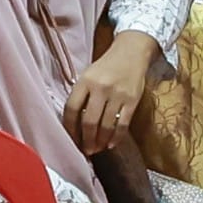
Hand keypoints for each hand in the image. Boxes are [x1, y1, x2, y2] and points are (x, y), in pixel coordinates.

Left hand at [59, 43, 150, 158]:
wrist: (131, 53)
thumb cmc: (106, 67)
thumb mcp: (88, 75)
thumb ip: (81, 96)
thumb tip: (74, 124)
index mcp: (85, 81)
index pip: (72, 109)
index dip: (70, 128)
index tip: (71, 139)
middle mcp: (100, 88)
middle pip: (89, 121)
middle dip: (86, 140)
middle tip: (85, 150)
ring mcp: (117, 94)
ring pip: (106, 126)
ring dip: (100, 142)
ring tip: (97, 148)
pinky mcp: (132, 100)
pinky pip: (123, 124)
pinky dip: (116, 137)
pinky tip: (111, 144)